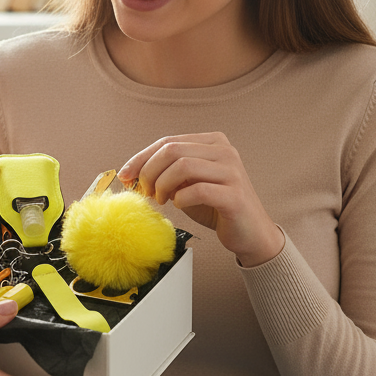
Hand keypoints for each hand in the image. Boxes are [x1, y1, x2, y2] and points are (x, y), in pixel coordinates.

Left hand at [118, 132, 283, 266]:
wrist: (250, 233)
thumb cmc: (215, 207)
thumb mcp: (186, 184)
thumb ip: (167, 172)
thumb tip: (132, 172)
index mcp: (212, 142)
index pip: (167, 141)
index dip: (141, 157)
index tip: (125, 175)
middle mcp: (224, 151)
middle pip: (172, 150)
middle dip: (149, 171)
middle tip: (145, 191)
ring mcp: (232, 171)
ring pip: (183, 165)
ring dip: (162, 185)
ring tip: (161, 200)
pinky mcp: (235, 194)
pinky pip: (198, 190)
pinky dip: (181, 198)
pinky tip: (179, 204)